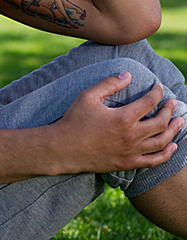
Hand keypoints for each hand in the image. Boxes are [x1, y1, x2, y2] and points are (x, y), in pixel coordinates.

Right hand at [49, 72, 183, 174]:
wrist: (64, 149)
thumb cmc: (74, 121)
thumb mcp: (88, 96)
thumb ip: (109, 84)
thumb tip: (128, 75)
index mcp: (123, 118)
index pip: (149, 102)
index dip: (157, 92)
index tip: (158, 86)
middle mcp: (131, 136)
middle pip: (161, 122)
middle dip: (169, 110)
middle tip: (172, 102)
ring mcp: (130, 152)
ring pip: (161, 142)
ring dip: (173, 130)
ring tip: (179, 121)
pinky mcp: (127, 163)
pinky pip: (153, 161)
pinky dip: (166, 154)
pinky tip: (172, 146)